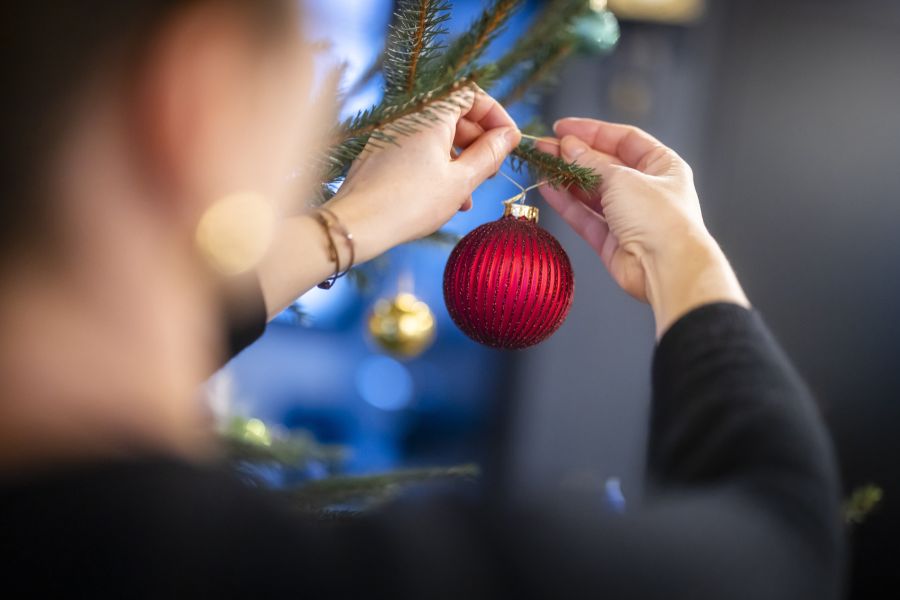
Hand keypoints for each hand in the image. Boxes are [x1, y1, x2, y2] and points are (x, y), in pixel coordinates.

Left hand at [327, 86, 520, 262]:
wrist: (357, 225)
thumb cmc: (411, 203)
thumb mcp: (460, 180)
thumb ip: (489, 154)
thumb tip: (509, 136)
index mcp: (431, 114)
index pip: (471, 94)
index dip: (495, 115)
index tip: (509, 142)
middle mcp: (409, 116)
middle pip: (455, 116)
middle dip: (479, 143)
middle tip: (492, 172)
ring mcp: (393, 135)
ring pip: (438, 138)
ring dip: (460, 162)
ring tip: (469, 197)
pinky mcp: (382, 154)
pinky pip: (418, 152)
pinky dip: (437, 169)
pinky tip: (445, 199)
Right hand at [539, 118, 747, 335]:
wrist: (666, 268)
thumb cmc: (660, 218)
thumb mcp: (621, 178)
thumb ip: (590, 163)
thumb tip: (568, 146)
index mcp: (662, 166)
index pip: (624, 139)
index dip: (592, 132)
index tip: (562, 128)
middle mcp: (647, 189)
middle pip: (604, 165)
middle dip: (573, 156)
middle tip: (544, 147)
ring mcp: (629, 216)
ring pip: (591, 192)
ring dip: (566, 178)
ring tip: (540, 165)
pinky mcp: (612, 240)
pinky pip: (586, 216)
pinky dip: (567, 203)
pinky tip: (547, 188)